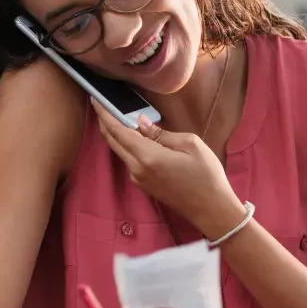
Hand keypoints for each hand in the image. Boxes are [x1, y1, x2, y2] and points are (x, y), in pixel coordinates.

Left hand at [92, 99, 243, 237]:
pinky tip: (133, 135)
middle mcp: (137, 169)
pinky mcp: (142, 184)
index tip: (95, 99)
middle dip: (104, 121)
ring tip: (116, 114)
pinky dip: (126, 145)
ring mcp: (138, 179)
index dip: (104, 114)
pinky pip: (129, 159)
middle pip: (112, 141)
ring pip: (119, 151)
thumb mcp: (189, 144)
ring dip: (115, 133)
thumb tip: (140, 121)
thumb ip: (160, 133)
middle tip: (100, 103)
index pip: (117, 131)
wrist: (211, 208)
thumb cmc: (206, 175)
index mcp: (148, 157)